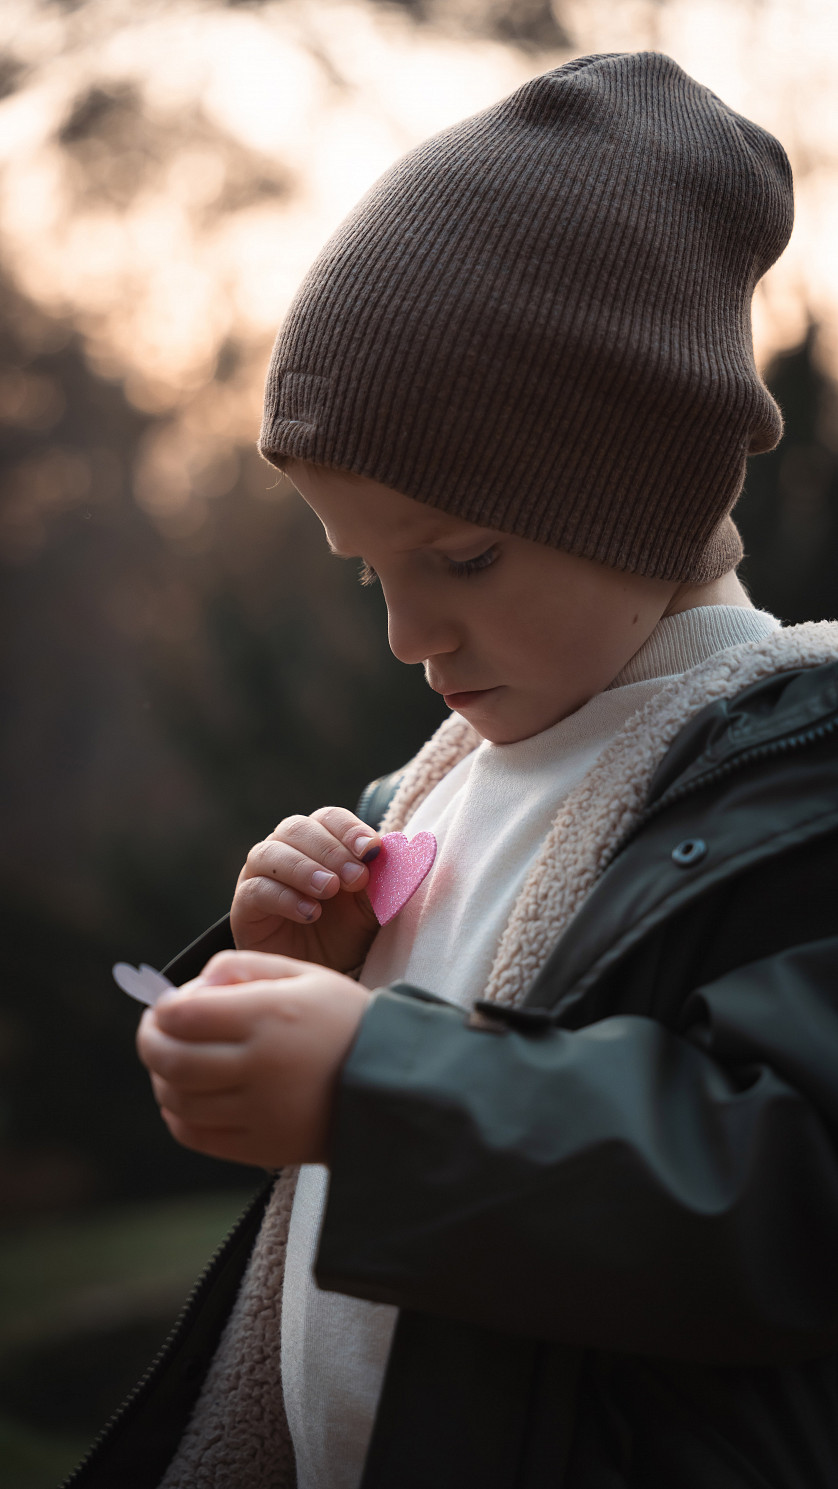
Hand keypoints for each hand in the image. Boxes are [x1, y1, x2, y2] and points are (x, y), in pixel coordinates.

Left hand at [136, 950, 371, 1167]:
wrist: (395, 1084)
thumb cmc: (346, 1020)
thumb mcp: (305, 975)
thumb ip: (244, 967)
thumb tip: (191, 987)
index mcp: (269, 1015)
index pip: (182, 1015)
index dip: (162, 1009)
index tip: (165, 1005)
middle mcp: (259, 1065)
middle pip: (170, 1059)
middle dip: (150, 1041)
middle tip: (154, 1031)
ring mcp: (258, 1111)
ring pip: (177, 1098)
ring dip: (161, 1077)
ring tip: (173, 1062)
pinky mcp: (261, 1146)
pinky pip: (195, 1134)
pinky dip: (177, 1114)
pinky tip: (185, 1097)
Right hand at [231, 808, 382, 971]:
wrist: (320, 976)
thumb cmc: (346, 935)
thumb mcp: (372, 907)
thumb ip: (382, 880)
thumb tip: (397, 851)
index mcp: (320, 843)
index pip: (329, 818)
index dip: (348, 828)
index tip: (371, 849)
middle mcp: (286, 852)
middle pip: (297, 828)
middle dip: (330, 850)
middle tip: (355, 876)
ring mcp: (261, 876)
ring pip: (269, 853)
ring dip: (303, 868)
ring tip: (329, 890)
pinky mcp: (245, 908)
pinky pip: (256, 890)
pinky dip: (284, 897)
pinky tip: (310, 913)